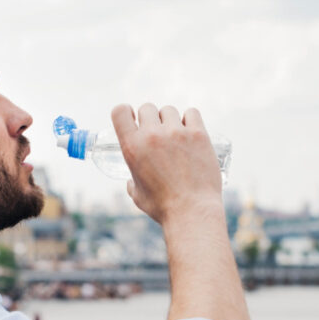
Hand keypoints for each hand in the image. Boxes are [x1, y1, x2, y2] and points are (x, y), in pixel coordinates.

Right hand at [111, 103, 222, 224]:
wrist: (192, 211)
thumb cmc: (163, 207)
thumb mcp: (137, 195)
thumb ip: (132, 181)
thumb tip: (131, 180)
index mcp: (132, 147)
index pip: (120, 111)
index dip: (126, 112)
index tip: (133, 119)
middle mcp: (152, 135)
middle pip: (147, 108)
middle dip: (150, 119)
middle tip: (157, 134)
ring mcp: (176, 133)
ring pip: (169, 110)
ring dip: (170, 120)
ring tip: (175, 137)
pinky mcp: (198, 134)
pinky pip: (191, 113)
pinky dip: (190, 120)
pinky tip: (190, 132)